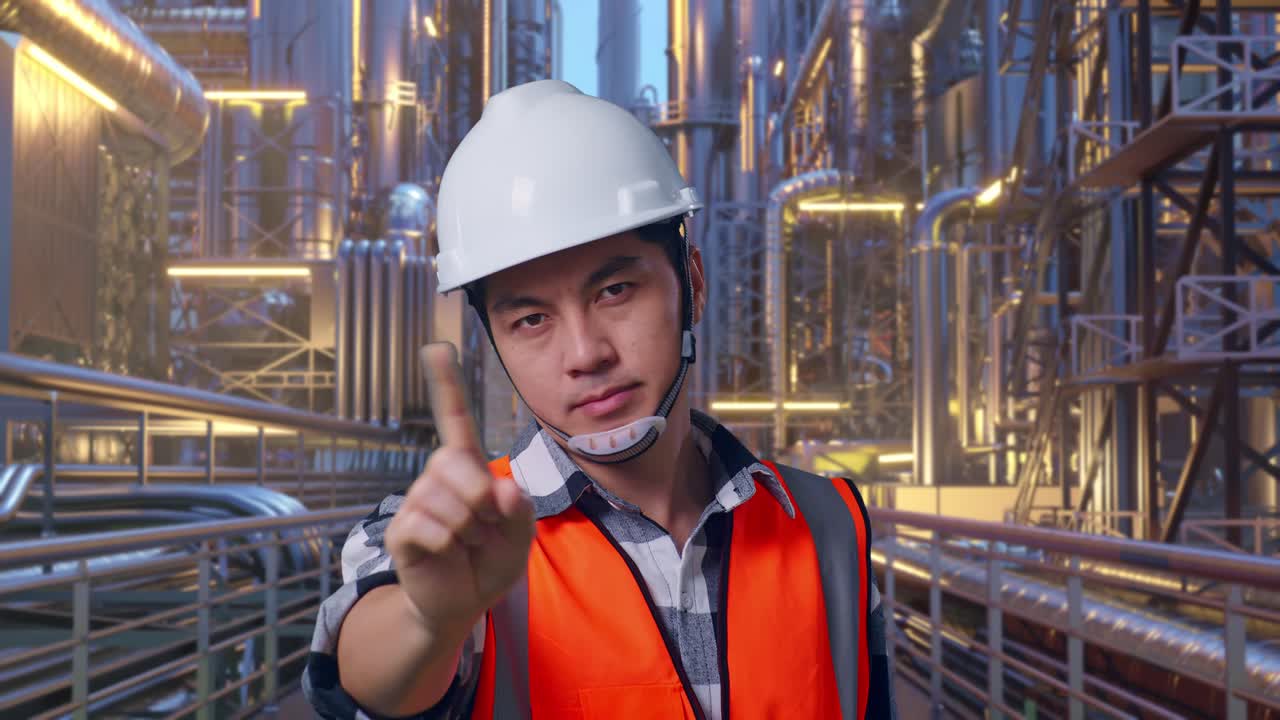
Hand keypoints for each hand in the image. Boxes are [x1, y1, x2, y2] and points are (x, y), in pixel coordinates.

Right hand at [385, 343, 535, 631]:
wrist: (463, 603)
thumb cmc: (490, 560)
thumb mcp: (520, 536)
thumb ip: (520, 511)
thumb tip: (502, 490)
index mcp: (468, 468)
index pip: (455, 420)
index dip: (446, 385)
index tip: (435, 348)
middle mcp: (437, 477)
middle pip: (455, 462)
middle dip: (480, 499)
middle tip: (483, 528)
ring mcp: (416, 503)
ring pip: (444, 500)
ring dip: (467, 530)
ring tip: (465, 544)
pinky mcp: (400, 530)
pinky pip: (427, 527)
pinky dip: (447, 545)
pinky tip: (446, 554)